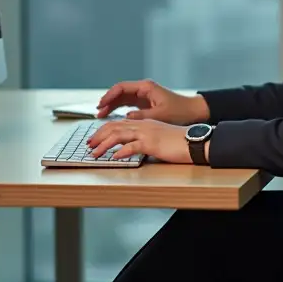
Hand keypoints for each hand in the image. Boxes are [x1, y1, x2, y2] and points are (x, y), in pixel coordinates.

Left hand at [87, 118, 201, 163]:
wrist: (195, 141)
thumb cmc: (179, 142)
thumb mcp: (159, 139)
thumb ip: (144, 141)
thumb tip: (130, 149)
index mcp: (144, 123)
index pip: (118, 123)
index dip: (103, 131)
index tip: (94, 140)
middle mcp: (143, 125)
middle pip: (114, 127)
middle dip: (98, 136)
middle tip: (88, 146)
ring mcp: (147, 133)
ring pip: (119, 135)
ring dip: (104, 145)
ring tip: (94, 154)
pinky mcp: (152, 143)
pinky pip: (132, 146)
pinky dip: (121, 152)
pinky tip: (114, 158)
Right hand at [95, 79, 208, 126]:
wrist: (193, 112)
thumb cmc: (180, 111)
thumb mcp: (160, 115)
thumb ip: (142, 116)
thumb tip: (126, 117)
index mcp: (146, 87)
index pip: (122, 87)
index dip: (109, 96)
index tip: (101, 104)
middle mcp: (143, 89)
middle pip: (120, 92)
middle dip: (108, 101)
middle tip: (98, 112)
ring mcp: (143, 96)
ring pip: (122, 98)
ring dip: (111, 106)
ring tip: (101, 115)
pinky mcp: (144, 104)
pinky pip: (127, 104)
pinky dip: (118, 110)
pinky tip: (111, 117)